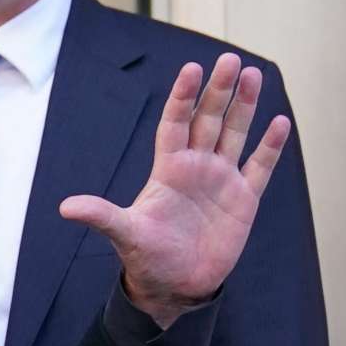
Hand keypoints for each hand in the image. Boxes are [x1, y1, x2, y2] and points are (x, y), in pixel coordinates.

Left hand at [60, 52, 290, 326]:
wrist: (175, 286)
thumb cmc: (147, 258)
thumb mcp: (125, 234)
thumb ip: (101, 216)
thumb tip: (66, 207)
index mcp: (168, 169)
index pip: (175, 123)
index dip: (183, 97)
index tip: (191, 69)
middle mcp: (196, 167)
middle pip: (208, 120)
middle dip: (218, 91)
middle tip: (229, 60)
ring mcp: (221, 180)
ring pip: (235, 134)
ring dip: (244, 106)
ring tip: (253, 74)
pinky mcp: (243, 199)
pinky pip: (259, 167)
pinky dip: (270, 146)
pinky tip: (280, 122)